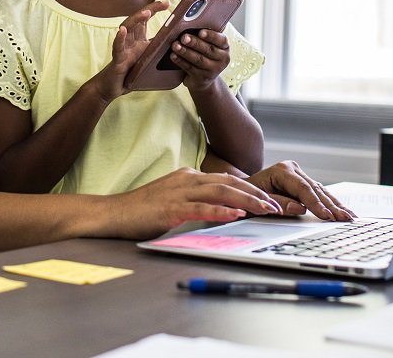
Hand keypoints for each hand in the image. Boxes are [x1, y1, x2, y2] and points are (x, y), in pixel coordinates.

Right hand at [92, 1, 167, 101]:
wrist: (114, 87)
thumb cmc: (130, 72)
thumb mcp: (147, 58)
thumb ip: (157, 49)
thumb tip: (177, 42)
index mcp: (137, 39)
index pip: (145, 20)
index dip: (155, 9)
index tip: (167, 2)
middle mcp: (129, 40)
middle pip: (137, 20)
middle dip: (150, 9)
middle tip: (163, 3)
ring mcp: (123, 48)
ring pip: (127, 28)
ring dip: (136, 19)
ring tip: (146, 13)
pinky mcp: (117, 59)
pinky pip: (117, 47)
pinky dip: (119, 38)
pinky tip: (122, 31)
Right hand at [103, 168, 282, 239]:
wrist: (113, 213)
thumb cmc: (142, 210)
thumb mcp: (175, 200)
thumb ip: (196, 200)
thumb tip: (221, 208)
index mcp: (189, 177)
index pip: (228, 180)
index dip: (252, 189)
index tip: (272, 199)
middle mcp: (187, 180)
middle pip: (230, 182)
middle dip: (257, 193)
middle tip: (279, 205)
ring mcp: (178, 193)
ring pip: (220, 192)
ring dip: (247, 200)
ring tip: (267, 209)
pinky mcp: (170, 208)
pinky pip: (200, 208)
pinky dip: (221, 210)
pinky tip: (236, 214)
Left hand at [170, 28, 231, 92]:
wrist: (204, 79)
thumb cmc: (205, 55)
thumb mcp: (209, 45)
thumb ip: (204, 36)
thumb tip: (191, 21)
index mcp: (225, 47)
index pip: (221, 40)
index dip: (211, 36)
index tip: (201, 32)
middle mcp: (222, 59)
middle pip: (208, 49)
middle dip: (194, 43)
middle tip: (183, 37)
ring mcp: (212, 70)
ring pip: (198, 59)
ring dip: (185, 51)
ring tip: (175, 45)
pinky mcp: (201, 78)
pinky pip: (189, 68)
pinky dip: (180, 61)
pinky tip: (173, 55)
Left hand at [244, 161, 355, 220]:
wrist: (241, 188)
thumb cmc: (247, 195)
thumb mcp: (257, 201)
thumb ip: (279, 204)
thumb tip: (300, 208)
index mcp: (282, 171)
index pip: (303, 189)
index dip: (316, 204)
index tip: (326, 216)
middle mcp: (293, 169)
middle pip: (316, 190)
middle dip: (332, 206)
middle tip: (346, 219)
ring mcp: (299, 174)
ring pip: (321, 191)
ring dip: (336, 205)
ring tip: (350, 217)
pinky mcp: (303, 182)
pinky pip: (320, 193)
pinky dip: (332, 203)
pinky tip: (343, 211)